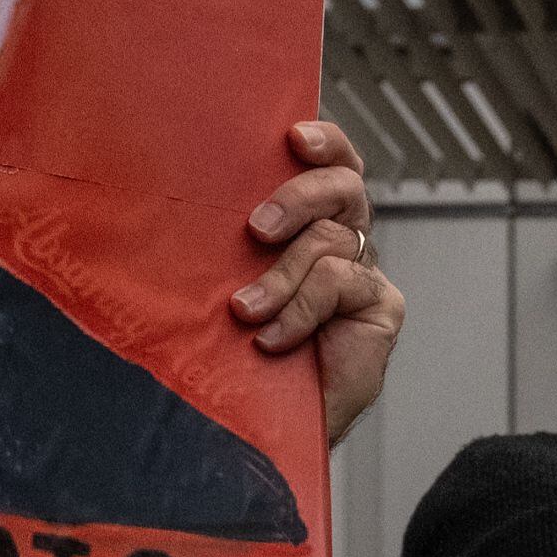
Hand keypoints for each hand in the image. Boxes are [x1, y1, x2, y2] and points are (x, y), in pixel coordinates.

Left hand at [234, 119, 403, 445]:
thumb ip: (224, 244)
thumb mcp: (224, 282)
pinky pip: (340, 283)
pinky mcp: (381, 307)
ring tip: (245, 311)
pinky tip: (273, 340)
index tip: (295, 136)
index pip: (332, 163)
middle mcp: (344, 239)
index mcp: (311, 219)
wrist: (270, 421)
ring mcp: (365, 272)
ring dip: (280, 277)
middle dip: (298, 197)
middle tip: (257, 229)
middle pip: (343, 186)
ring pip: (330, 240)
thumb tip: (175, 201)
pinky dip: (300, 311)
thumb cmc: (239, 347)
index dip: (325, 142)